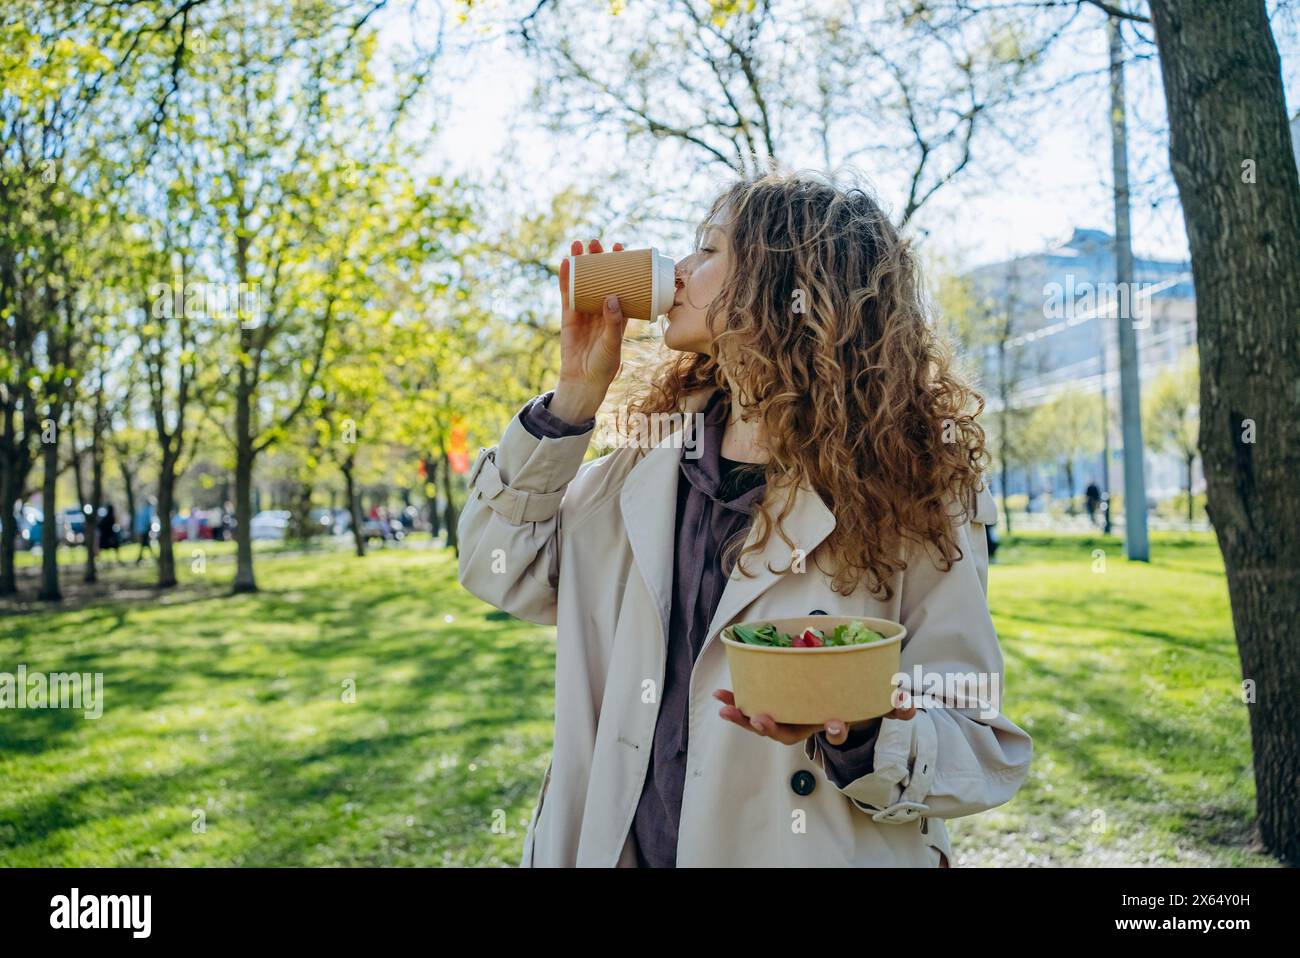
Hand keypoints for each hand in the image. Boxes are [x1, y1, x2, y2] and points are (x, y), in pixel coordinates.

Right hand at [553, 239, 628, 420]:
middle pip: (600, 278)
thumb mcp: (613, 343)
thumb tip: (612, 298)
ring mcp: (584, 311)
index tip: (622, 249)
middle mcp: (602, 308)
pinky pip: (567, 294)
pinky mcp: (569, 316)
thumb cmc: (604, 365)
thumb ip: (614, 323)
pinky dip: (566, 278)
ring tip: (580, 245)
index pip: (622, 284)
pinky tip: (566, 262)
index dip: (621, 267)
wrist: (583, 380)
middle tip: (598, 243)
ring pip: (582, 282)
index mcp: (618, 313)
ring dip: (581, 264)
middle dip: (598, 260)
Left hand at [713, 688, 916, 745]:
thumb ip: (896, 704)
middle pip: (789, 734)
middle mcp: (807, 724)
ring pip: (766, 725)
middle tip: (761, 720)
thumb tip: (909, 705)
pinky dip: (737, 706)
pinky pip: (753, 710)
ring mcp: (789, 718)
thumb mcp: (880, 702)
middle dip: (774, 729)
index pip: (834, 732)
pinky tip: (721, 698)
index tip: (836, 724)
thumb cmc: (859, 700)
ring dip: (744, 719)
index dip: (835, 731)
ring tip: (725, 709)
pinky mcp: (774, 707)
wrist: (840, 700)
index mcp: (832, 720)